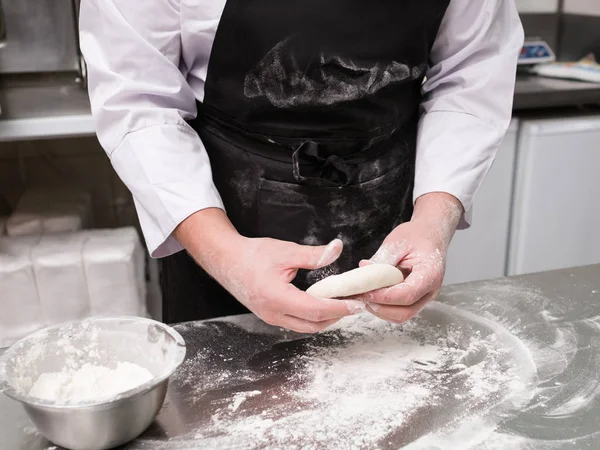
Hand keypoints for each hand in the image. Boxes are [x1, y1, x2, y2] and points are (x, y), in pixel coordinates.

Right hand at [175, 209, 357, 332]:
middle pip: (314, 325)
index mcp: (278, 299)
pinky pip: (297, 323)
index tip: (357, 304)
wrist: (227, 260)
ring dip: (326, 319)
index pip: (316, 310)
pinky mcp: (270, 316)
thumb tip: (337, 249)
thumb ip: (313, 254)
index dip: (339, 308)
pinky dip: (314, 317)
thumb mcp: (285, 251)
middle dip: (337, 316)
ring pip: (306, 327)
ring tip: (343, 305)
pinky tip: (323, 304)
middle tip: (356, 304)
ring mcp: (271, 318)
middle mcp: (274, 314)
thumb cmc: (252, 255)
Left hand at [354, 193, 462, 322]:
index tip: (366, 292)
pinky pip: (400, 310)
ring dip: (381, 311)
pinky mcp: (416, 299)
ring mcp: (424, 297)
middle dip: (380, 308)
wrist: (429, 235)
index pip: (407, 294)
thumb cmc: (416, 236)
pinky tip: (372, 296)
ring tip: (364, 297)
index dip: (384, 297)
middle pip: (405, 312)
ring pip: (402, 315)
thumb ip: (381, 260)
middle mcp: (430, 290)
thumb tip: (362, 273)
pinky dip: (385, 308)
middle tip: (361, 297)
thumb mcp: (397, 242)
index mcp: (430, 273)